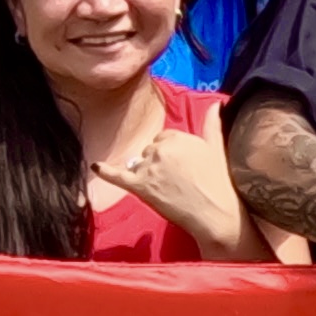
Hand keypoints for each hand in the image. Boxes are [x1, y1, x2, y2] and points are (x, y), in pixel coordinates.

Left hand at [84, 120, 239, 245]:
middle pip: (149, 151)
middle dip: (158, 163)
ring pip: (138, 164)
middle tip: (177, 181)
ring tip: (167, 189)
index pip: (162, 138)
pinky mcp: (140, 187)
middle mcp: (161, 149)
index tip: (182, 166)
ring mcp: (149, 168)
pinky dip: (106, 171)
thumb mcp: (217, 147)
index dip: (170, 153)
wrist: (216, 214)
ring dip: (146, 174)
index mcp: (178, 136)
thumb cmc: (219, 182)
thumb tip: (217, 102)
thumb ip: (213, 122)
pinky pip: (117, 176)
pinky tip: (96, 166)